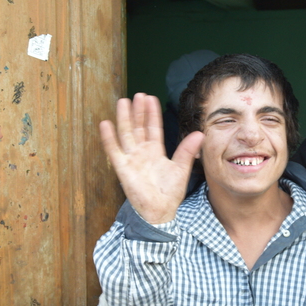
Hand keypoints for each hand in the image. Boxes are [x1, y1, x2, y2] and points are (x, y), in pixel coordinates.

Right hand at [99, 93, 203, 223]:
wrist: (160, 211)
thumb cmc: (169, 193)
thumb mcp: (181, 169)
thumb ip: (187, 151)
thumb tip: (200, 134)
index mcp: (155, 151)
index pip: (152, 128)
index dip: (151, 113)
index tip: (150, 98)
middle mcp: (142, 152)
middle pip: (138, 127)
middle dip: (137, 111)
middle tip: (137, 94)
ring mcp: (131, 159)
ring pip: (126, 134)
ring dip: (124, 118)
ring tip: (123, 101)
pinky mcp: (122, 168)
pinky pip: (113, 150)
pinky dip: (108, 138)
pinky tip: (105, 124)